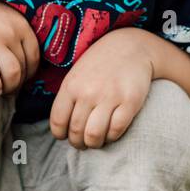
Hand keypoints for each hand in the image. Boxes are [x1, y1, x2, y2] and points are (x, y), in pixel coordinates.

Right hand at [0, 0, 39, 95]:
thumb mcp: (4, 19)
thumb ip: (17, 36)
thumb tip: (28, 67)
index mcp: (20, 24)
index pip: (34, 57)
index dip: (29, 75)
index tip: (20, 82)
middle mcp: (9, 30)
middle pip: (22, 68)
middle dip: (17, 85)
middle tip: (8, 91)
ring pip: (11, 73)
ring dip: (8, 88)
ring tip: (0, 92)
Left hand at [49, 29, 153, 148]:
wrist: (131, 47)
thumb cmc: (100, 64)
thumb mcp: (77, 75)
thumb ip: (68, 98)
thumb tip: (61, 127)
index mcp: (71, 86)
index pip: (58, 122)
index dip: (61, 135)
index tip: (66, 136)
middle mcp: (88, 92)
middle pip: (76, 132)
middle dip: (78, 143)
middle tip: (83, 143)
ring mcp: (110, 97)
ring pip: (94, 136)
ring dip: (94, 143)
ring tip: (97, 141)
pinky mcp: (130, 102)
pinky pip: (116, 130)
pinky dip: (113, 136)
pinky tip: (112, 131)